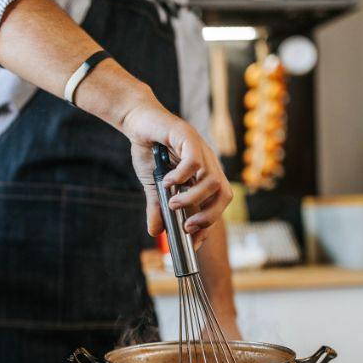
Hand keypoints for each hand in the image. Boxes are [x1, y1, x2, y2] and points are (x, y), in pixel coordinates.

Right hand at [120, 95, 232, 248]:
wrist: (138, 121)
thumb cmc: (149, 150)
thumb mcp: (152, 185)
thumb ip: (157, 207)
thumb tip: (155, 232)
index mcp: (204, 174)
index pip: (217, 203)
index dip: (209, 224)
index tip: (194, 242)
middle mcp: (208, 163)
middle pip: (224, 194)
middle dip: (209, 216)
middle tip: (187, 227)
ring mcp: (200, 149)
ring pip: (212, 181)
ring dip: (193, 198)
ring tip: (172, 204)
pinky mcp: (188, 136)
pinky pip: (194, 161)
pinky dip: (182, 176)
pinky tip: (166, 182)